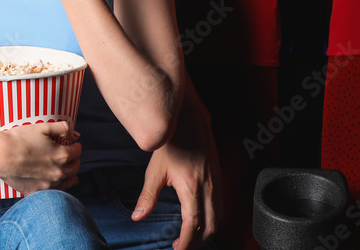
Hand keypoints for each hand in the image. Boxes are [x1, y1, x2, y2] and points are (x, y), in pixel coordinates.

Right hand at [0, 121, 81, 194]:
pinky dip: (59, 187)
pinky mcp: (37, 191)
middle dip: (75, 160)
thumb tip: (75, 135)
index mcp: (62, 155)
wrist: (0, 154)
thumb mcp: (43, 127)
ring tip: (71, 172)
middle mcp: (58, 172)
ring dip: (71, 175)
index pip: (77, 152)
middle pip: (74, 167)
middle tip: (73, 156)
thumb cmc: (19, 139)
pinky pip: (53, 192)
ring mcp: (48, 184)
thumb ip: (63, 129)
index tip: (74, 144)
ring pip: (67, 181)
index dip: (77, 146)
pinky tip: (58, 184)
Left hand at [133, 92, 219, 249]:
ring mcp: (217, 184)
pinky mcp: (219, 179)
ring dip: (206, 232)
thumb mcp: (155, 171)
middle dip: (197, 241)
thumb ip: (147, 197)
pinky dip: (213, 219)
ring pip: (218, 218)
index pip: (193, 224)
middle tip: (182, 246)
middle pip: (210, 227)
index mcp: (192, 188)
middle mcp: (209, 188)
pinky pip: (221, 206)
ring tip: (190, 238)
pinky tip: (201, 220)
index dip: (186, 241)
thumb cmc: (171, 145)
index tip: (177, 249)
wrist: (188, 122)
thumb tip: (137, 216)